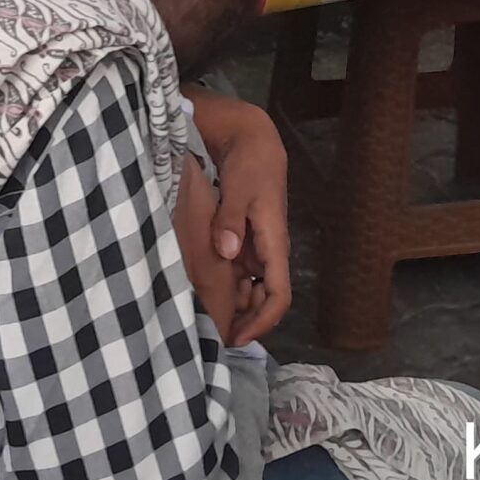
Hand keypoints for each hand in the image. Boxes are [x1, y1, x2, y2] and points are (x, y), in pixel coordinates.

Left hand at [188, 93, 291, 345]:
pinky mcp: (244, 239)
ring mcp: (256, 247)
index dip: (263, 322)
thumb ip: (230, 219)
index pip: (279, 295)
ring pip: (250, 290)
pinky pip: (238, 273)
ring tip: (202, 319)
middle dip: (244, 321)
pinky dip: (225, 287)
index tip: (238, 337)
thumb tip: (226, 251)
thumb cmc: (249, 164)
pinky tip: (201, 292)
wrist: (252, 141)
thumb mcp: (238, 188)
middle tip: (212, 334)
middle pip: (264, 300)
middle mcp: (268, 252)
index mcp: (274, 243)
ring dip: (233, 306)